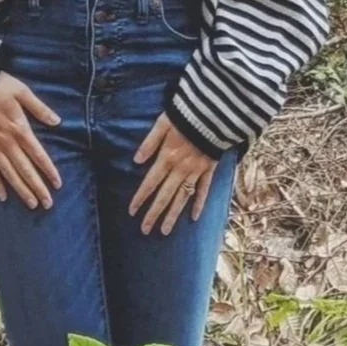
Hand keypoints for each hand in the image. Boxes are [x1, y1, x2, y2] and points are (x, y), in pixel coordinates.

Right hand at [0, 71, 62, 208]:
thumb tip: (57, 121)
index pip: (38, 155)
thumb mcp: (22, 91)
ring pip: (9, 174)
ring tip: (31, 204)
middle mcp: (7, 143)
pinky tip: (2, 197)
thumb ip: (39, 108)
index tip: (58, 184)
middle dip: (37, 188)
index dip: (49, 170)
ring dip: (21, 190)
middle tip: (48, 204)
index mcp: (20, 129)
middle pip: (25, 170)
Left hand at [129, 114, 215, 235]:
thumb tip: (136, 160)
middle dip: (154, 214)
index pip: (150, 183)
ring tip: (165, 231)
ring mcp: (196, 171)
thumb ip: (149, 142)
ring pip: (182, 197)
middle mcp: (180, 169)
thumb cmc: (186, 115)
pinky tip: (194, 217)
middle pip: (164, 196)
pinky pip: (203, 190)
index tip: (131, 212)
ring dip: (173, 215)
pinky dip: (199, 204)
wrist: (214, 114)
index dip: (140, 198)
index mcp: (167, 158)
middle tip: (145, 230)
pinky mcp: (209, 169)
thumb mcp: (163, 123)